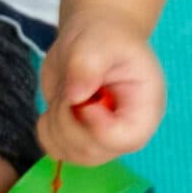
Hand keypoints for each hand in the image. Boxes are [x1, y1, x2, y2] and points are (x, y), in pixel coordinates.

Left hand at [38, 6, 165, 163]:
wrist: (94, 38)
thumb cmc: (104, 37)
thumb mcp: (97, 42)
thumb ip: (87, 65)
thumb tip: (74, 97)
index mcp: (144, 109)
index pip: (124, 139)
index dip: (95, 125)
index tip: (83, 98)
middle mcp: (127, 131)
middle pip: (93, 151)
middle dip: (67, 121)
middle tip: (68, 90)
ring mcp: (103, 139)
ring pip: (72, 154)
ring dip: (55, 125)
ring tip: (65, 94)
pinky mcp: (81, 137)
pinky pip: (57, 150)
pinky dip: (47, 131)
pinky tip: (56, 106)